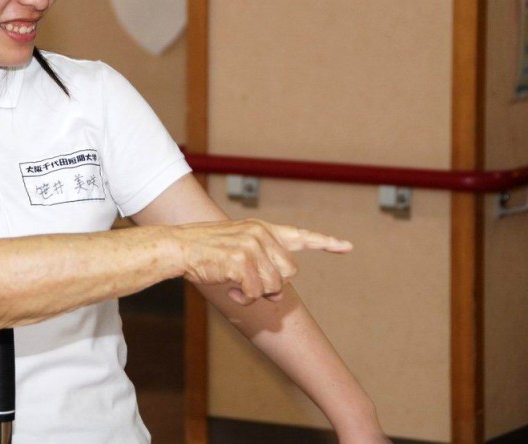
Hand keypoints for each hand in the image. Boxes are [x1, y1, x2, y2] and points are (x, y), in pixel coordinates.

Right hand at [175, 219, 351, 304]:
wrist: (179, 247)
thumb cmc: (207, 252)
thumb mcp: (238, 249)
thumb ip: (262, 262)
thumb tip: (278, 291)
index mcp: (263, 229)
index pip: (300, 235)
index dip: (326, 242)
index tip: (347, 246)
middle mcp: (261, 234)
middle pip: (289, 273)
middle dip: (272, 285)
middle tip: (250, 286)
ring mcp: (251, 246)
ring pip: (274, 285)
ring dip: (257, 294)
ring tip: (237, 285)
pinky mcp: (241, 261)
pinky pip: (256, 292)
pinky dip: (245, 298)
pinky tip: (232, 289)